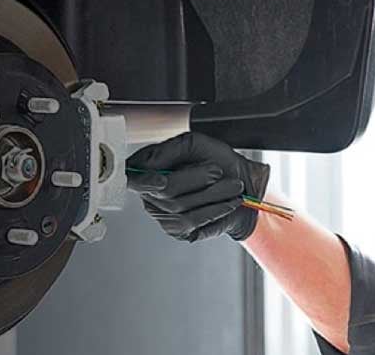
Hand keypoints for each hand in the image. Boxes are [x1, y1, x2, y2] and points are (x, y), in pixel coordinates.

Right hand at [126, 132, 269, 241]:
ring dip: (213, 195)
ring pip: (182, 208)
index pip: (133, 178)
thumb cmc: (216, 160)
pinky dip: (215, 210)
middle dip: (197, 180)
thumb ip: (169, 149)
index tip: (161, 180)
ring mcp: (163, 214)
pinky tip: (228, 202)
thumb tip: (148, 163)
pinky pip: (193, 223)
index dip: (144, 181)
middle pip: (165, 191)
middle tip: (217, 172)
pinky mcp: (178, 230)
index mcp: (148, 168)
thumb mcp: (195, 144)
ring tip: (232, 186)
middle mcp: (150, 193)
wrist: (242, 183)